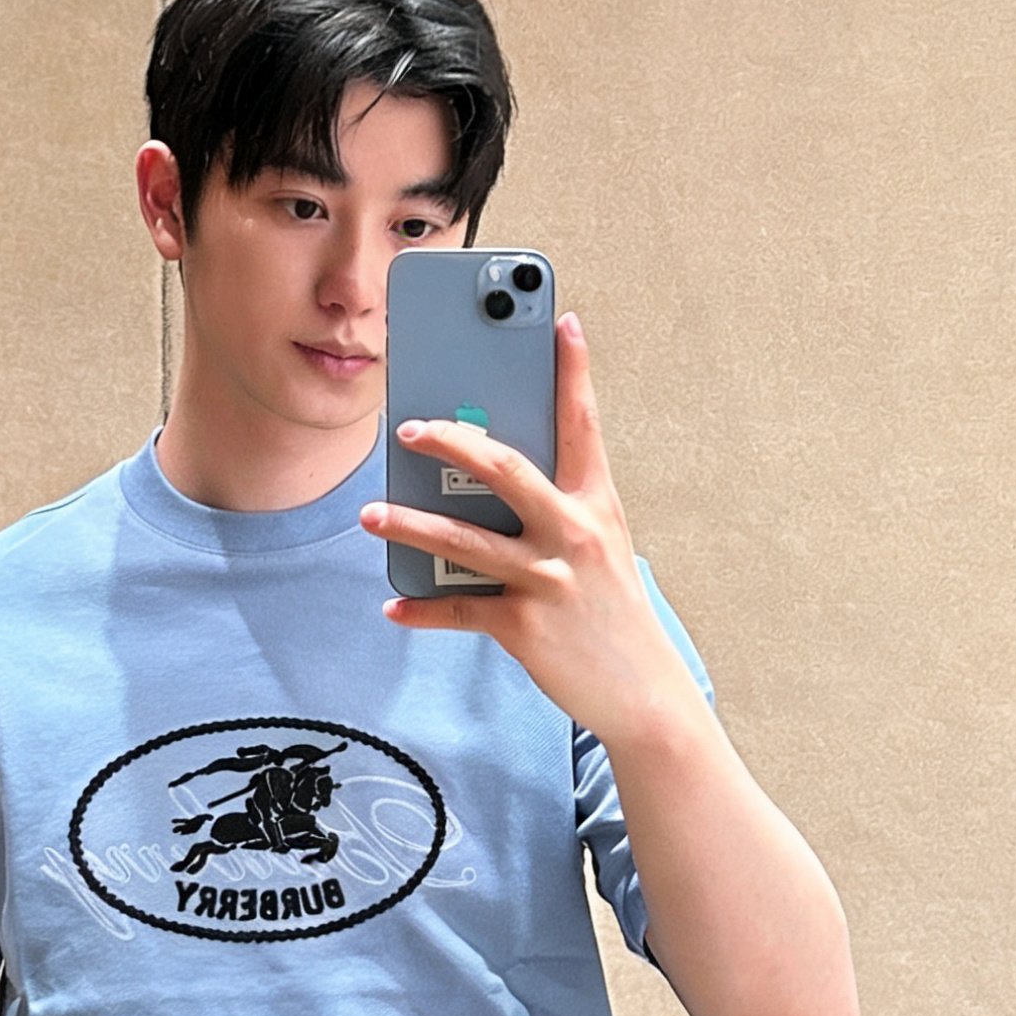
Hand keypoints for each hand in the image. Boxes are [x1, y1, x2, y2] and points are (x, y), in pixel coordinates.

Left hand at [360, 312, 696, 750]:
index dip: (573, 371)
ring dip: (411, 526)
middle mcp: (575, 534)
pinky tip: (394, 604)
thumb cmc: (612, 615)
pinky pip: (461, 611)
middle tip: (409, 429)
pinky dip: (423, 609)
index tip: (561, 321)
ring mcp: (550, 581)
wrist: (644, 695)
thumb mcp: (600, 550)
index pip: (582, 425)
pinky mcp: (526, 629)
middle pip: (505, 470)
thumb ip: (557, 511)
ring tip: (371, 515)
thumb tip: (489, 481)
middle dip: (453, 442)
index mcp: (597, 505)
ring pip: (466, 541)